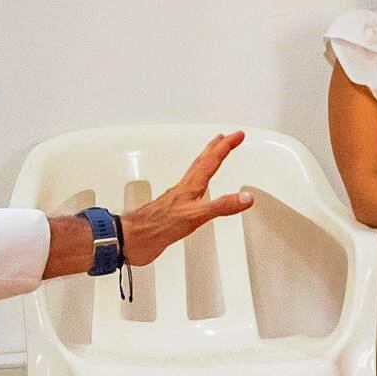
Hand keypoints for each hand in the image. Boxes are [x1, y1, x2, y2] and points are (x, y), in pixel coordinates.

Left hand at [119, 132, 261, 263]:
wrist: (131, 240)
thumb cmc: (156, 227)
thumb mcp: (196, 217)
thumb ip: (221, 206)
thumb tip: (245, 197)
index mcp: (190, 187)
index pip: (212, 161)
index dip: (226, 147)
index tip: (237, 136)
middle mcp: (183, 189)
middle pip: (202, 162)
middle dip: (216, 147)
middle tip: (226, 137)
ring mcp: (177, 199)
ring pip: (195, 173)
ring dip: (206, 161)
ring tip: (212, 154)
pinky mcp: (172, 211)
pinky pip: (189, 189)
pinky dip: (197, 182)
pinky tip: (195, 189)